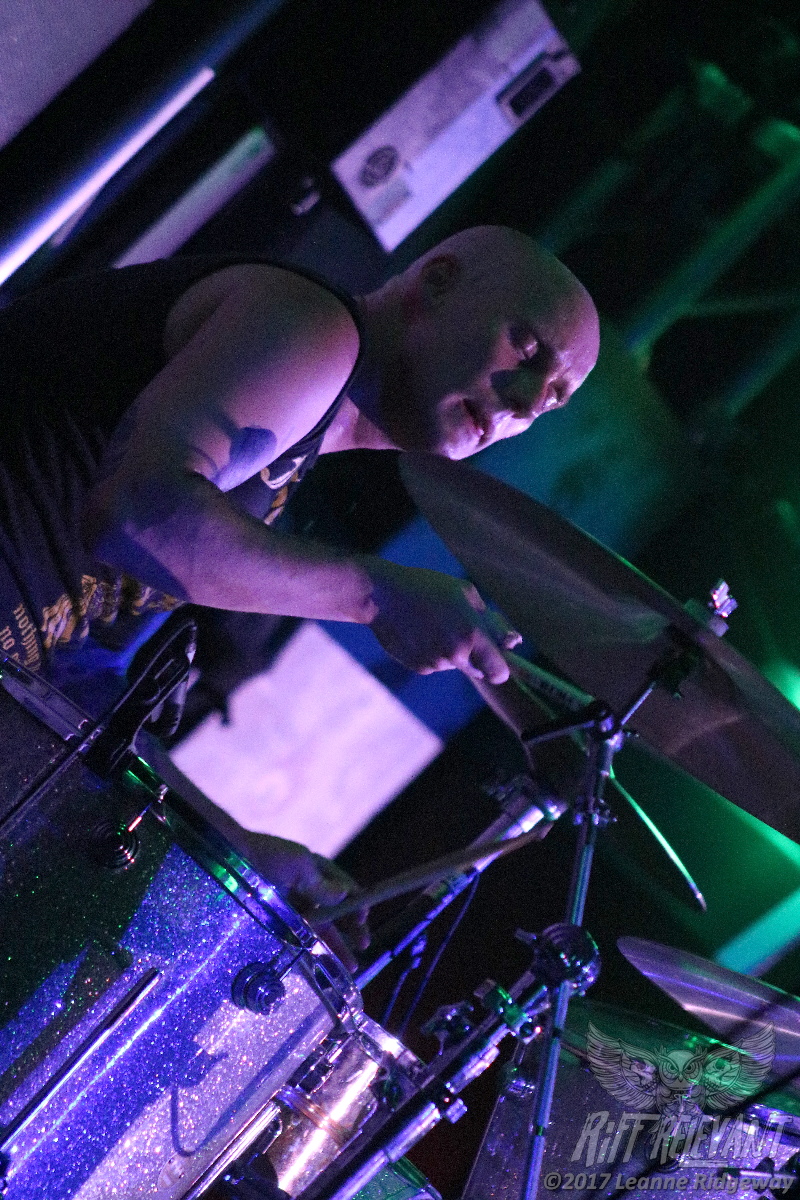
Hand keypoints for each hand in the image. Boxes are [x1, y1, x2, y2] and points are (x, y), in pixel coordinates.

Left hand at [239, 832, 368, 970]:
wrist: (231, 861)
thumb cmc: (268, 856)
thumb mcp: (299, 865)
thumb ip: (322, 885)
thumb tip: (346, 896)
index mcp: (318, 872)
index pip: (345, 889)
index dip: (357, 903)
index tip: (362, 919)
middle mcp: (309, 891)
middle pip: (336, 913)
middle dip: (351, 930)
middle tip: (364, 945)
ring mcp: (294, 908)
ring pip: (320, 929)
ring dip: (336, 946)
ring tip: (350, 966)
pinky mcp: (279, 923)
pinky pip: (300, 938)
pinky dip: (312, 951)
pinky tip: (318, 965)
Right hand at [362, 558, 519, 682]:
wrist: (382, 597)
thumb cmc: (428, 589)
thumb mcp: (465, 594)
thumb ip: (491, 620)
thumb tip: (512, 641)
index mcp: (471, 634)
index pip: (499, 671)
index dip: (501, 669)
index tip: (499, 660)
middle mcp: (455, 654)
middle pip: (478, 668)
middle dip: (475, 655)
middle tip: (458, 630)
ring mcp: (435, 663)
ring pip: (455, 664)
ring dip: (451, 650)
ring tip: (433, 624)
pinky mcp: (419, 667)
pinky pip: (436, 663)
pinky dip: (432, 652)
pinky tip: (419, 632)